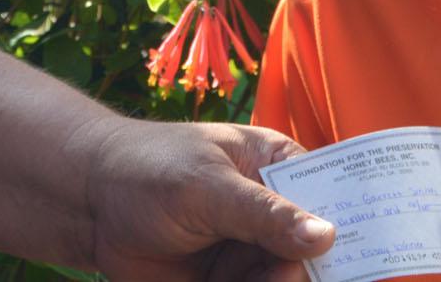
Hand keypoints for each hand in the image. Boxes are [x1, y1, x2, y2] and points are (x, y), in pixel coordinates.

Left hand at [76, 117, 335, 281]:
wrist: (87, 204)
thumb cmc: (147, 170)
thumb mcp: (207, 187)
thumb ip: (265, 214)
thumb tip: (327, 236)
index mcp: (278, 169)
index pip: (333, 199)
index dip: (353, 228)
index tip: (354, 255)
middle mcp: (273, 215)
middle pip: (314, 257)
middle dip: (297, 273)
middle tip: (274, 275)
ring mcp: (251, 254)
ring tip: (226, 278)